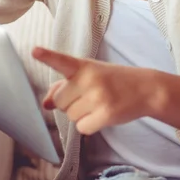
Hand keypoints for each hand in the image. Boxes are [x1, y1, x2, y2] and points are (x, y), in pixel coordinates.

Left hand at [32, 47, 158, 135]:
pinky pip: (82, 128)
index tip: (34, 51)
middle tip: (87, 96)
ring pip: (70, 116)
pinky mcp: (106, 114)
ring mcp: (98, 97)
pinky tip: (101, 115)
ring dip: (80, 114)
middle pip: (59, 101)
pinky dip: (88, 125)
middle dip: (68, 103)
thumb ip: (64, 85)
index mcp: (83, 66)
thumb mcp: (89, 75)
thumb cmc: (112, 80)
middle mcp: (90, 79)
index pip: (62, 60)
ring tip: (97, 103)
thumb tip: (45, 103)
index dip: (47, 56)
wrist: (145, 88)